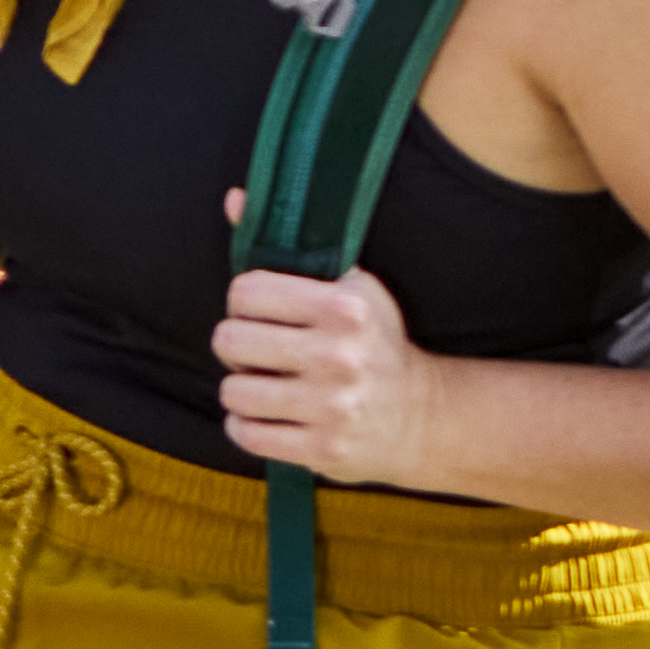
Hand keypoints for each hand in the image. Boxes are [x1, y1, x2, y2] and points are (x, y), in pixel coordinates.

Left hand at [212, 262, 429, 479]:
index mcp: (344, 307)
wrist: (419, 415)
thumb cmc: (370, 343)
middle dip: (237, 347)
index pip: (245, 292)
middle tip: (261, 353)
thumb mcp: (346, 286)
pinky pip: (245, 434)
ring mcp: (332, 406)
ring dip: (241, 390)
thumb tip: (235, 199)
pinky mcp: (323, 449)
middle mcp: (339, 355)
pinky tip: (269, 417)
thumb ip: (286, 244)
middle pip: (230, 340)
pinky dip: (247, 426)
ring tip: (266, 385)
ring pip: (233, 391)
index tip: (261, 313)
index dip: (244, 303)